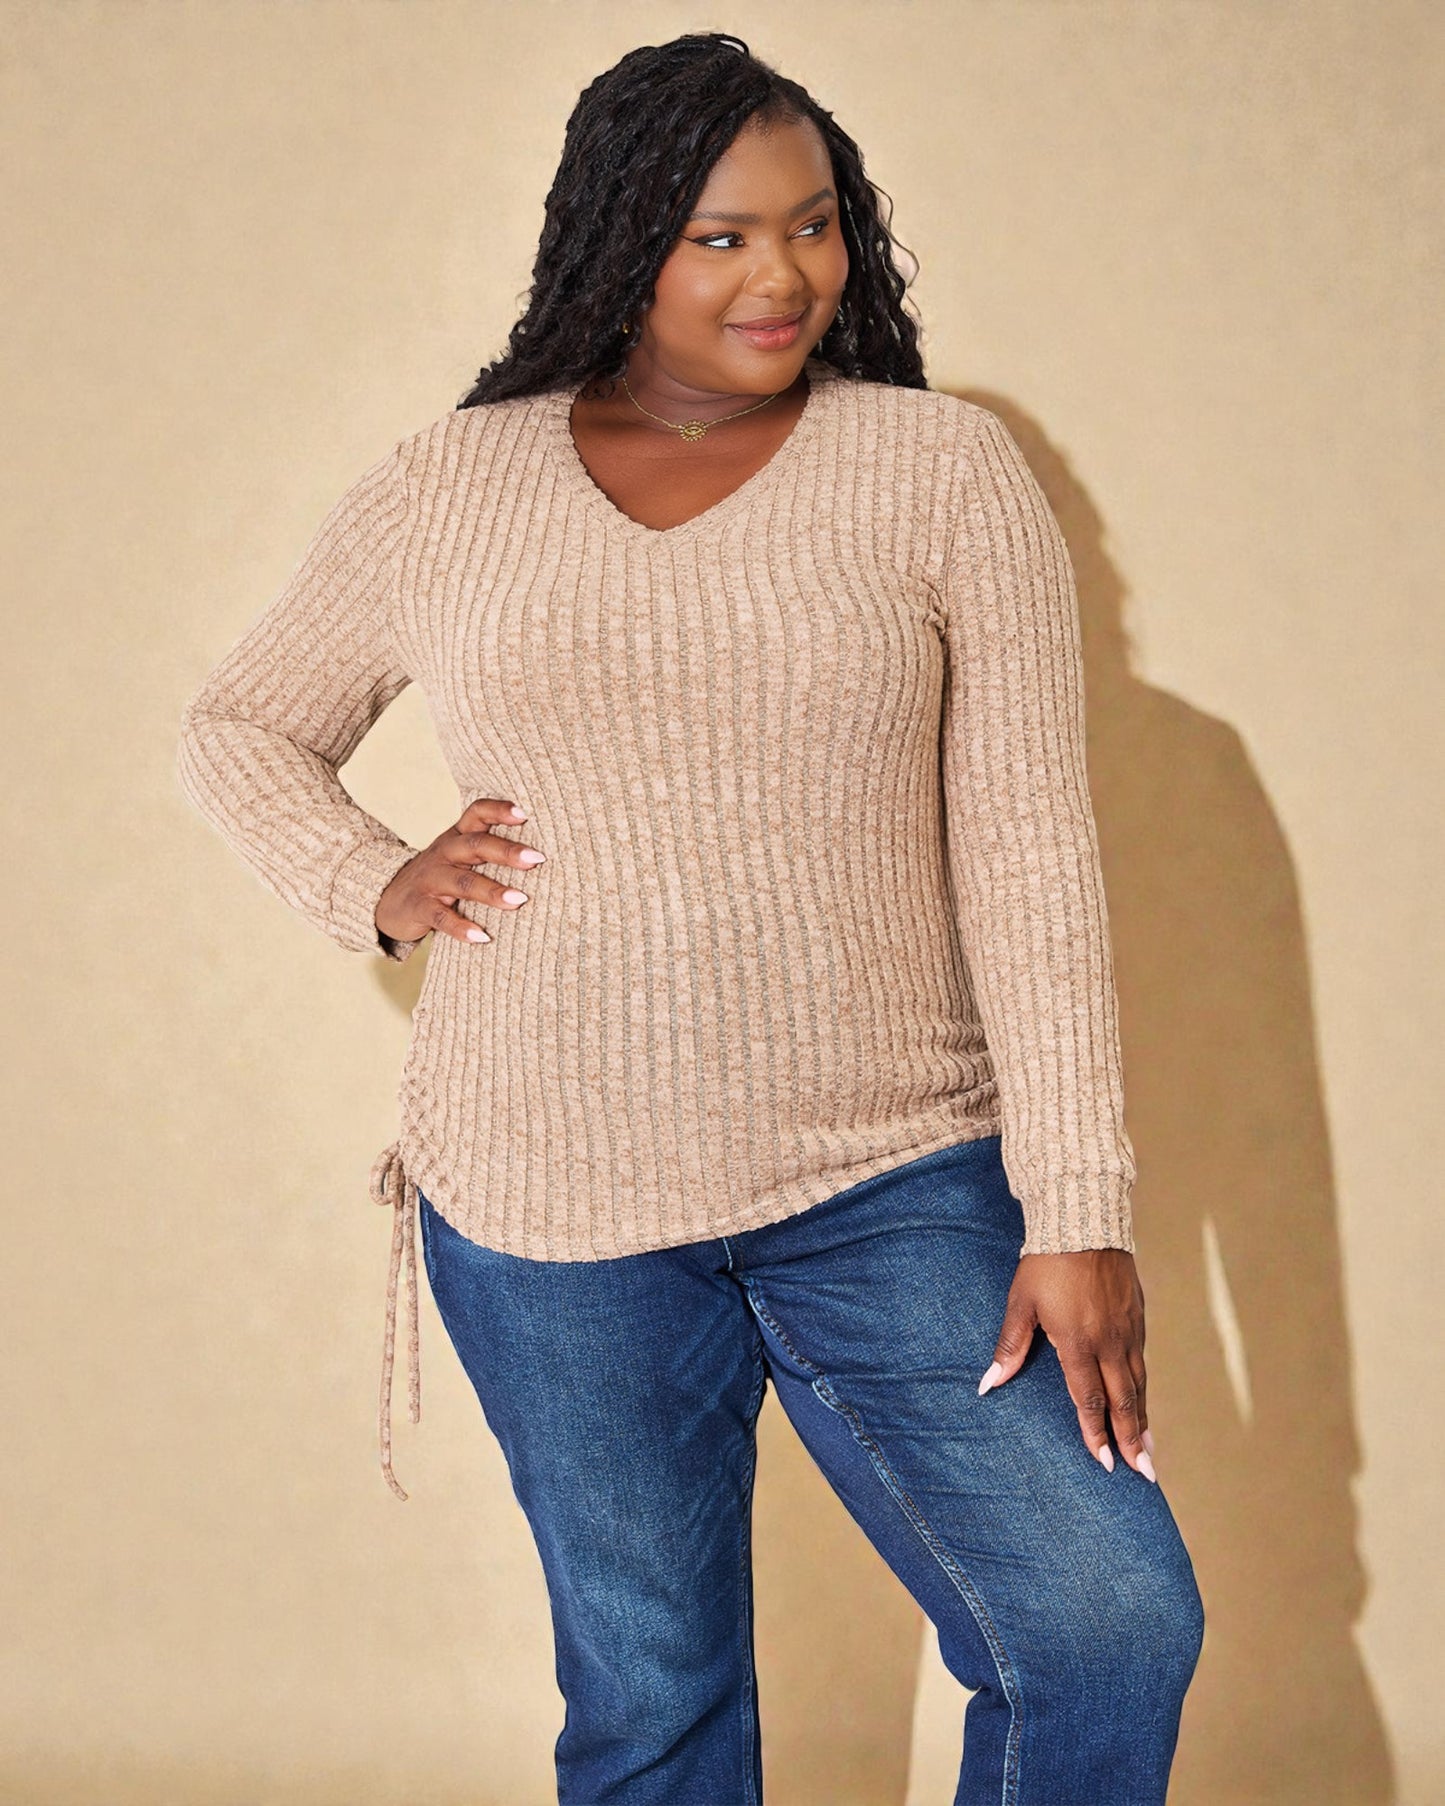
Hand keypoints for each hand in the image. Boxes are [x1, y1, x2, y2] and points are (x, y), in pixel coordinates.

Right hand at [375, 797, 545, 947]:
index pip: (477, 813)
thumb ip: (489, 849)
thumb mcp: (459, 856)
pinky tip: (482, 937)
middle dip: (507, 852)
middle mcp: (444, 853)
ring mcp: (430, 880)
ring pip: (462, 882)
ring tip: (518, 901)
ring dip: (491, 891)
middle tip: (536, 859)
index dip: (499, 810)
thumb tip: (543, 855)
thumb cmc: (439, 877)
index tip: (525, 814)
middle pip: (476, 845)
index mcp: (457, 837)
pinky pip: (441, 917)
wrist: (386, 899)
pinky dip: (461, 928)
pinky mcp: (419, 907)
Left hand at [977, 1250, 1157, 1482]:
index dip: (1096, 1433)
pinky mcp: (1139, 1316)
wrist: (1084, 1220)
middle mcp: (1109, 1341)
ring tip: (1148, 1450)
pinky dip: (1145, 1388)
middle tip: (1144, 1475)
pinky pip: (1143, 1361)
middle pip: (1123, 1401)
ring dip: (1143, 1419)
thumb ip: (1009, 1347)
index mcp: (1077, 1341)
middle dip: (1132, 1440)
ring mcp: (1128, 1329)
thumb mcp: (1021, 1303)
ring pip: (1138, 1384)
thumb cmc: (1046, 1262)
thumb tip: (988, 1385)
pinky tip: (1143, 1401)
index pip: (1089, 1399)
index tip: (1105, 1463)